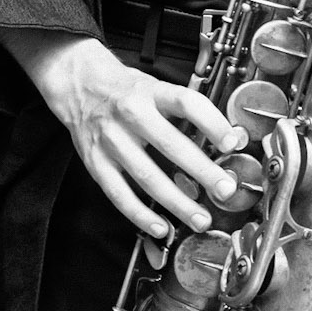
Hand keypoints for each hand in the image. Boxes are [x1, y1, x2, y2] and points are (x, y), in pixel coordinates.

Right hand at [0, 31, 246, 240]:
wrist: (79, 84)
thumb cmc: (126, 90)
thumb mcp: (158, 88)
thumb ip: (192, 113)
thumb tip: (233, 138)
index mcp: (150, 92)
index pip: (186, 103)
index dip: (211, 122)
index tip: (232, 142)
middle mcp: (130, 114)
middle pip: (169, 143)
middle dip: (201, 170)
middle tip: (225, 188)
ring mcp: (110, 140)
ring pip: (146, 175)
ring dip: (176, 201)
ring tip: (200, 218)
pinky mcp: (95, 162)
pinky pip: (119, 193)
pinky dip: (140, 214)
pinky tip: (161, 227)